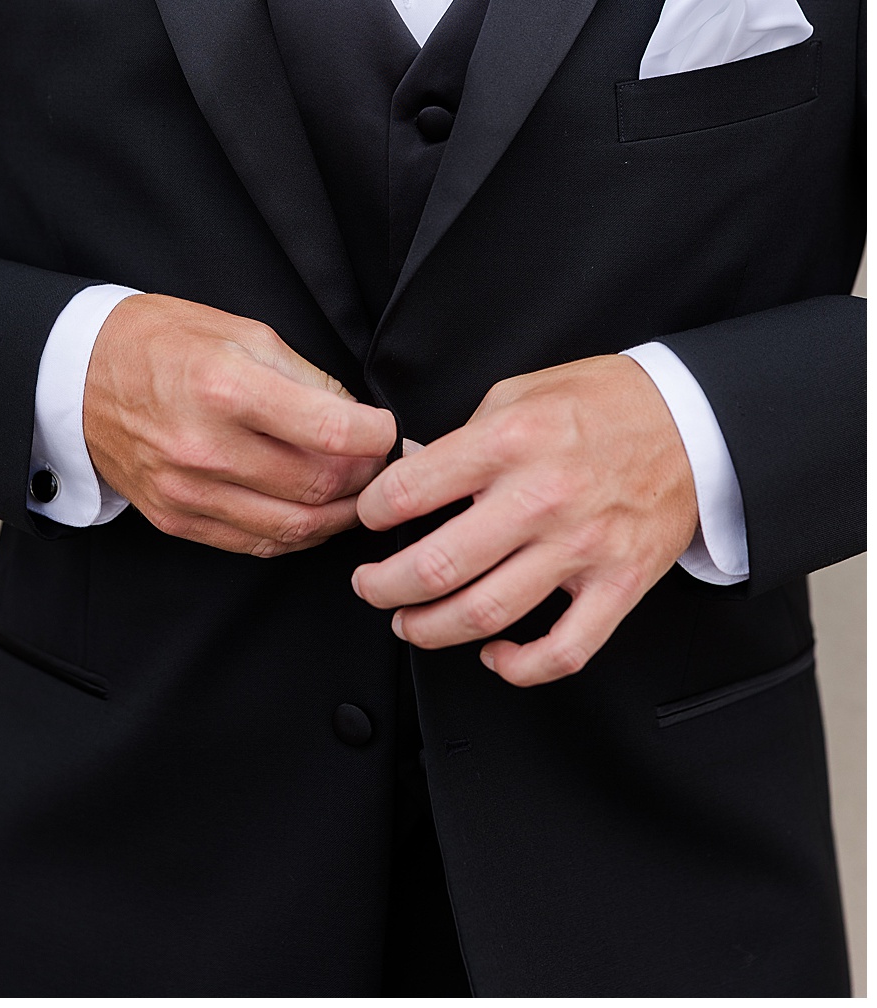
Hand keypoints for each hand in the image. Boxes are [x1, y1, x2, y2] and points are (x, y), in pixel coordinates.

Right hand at [83, 295, 397, 554]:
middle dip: (366, 478)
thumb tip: (360, 420)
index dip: (377, 437)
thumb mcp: (240, 332)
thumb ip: (306, 379)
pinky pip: (256, 543)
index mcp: (223, 387)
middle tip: (378, 463)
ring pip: (294, 526)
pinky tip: (310, 512)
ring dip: (339, 515)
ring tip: (354, 493)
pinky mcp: (175, 518)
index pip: (331, 432)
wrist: (78, 375)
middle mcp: (203, 446)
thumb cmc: (160, 343)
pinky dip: (296, 533)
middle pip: (318, 485)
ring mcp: (186, 490)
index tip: (387, 430)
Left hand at [353, 355, 698, 685]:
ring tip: (409, 622)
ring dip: (430, 629)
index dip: (371, 512)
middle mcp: (541, 498)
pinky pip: (564, 650)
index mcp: (508, 443)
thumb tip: (406, 474)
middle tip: (369, 587)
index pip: (409, 492)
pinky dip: (519, 667)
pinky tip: (492, 655)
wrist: (693, 423)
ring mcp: (582, 547)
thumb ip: (459, 438)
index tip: (368, 519)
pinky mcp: (619, 585)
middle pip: (437, 566)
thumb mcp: (516, 395)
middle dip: (383, 587)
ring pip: (486, 613)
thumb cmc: (599, 405)